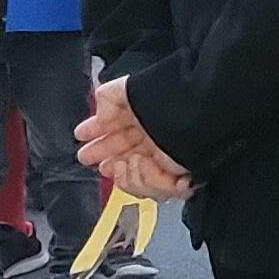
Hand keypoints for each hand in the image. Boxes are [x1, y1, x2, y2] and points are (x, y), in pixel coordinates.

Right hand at [76, 76, 192, 201]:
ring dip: (125, 174)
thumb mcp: (128, 89)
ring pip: (135, 179)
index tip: (81, 135)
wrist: (197, 114)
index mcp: (143, 120)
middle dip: (104, 158)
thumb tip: (99, 117)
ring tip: (123, 163)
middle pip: (123, 157)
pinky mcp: (177, 176)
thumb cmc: (166, 100)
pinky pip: (154, 189)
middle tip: (87, 157)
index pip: (117, 130)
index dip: (97, 134)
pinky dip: (147, 180)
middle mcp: (154, 141)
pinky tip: (145, 167)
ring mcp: (165, 160)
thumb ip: (107, 98)